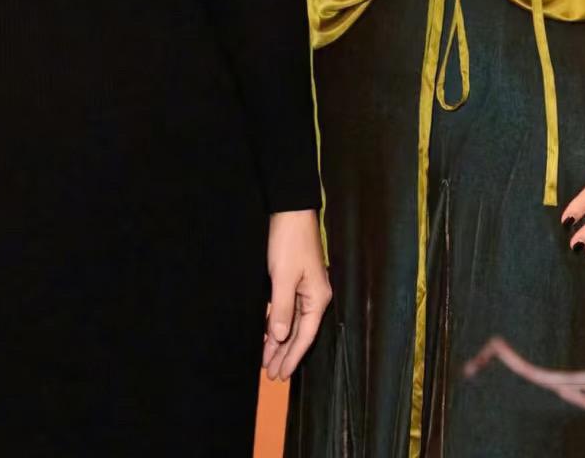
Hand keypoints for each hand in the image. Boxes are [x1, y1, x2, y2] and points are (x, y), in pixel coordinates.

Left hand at [262, 209, 330, 381]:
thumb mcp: (283, 277)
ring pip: (292, 321)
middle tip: (271, 375)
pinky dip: (277, 322)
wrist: (289, 209)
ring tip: (266, 360)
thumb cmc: (289, 241)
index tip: (281, 375)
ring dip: (279, 341)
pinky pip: (286, 309)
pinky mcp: (294, 279)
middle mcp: (314, 295)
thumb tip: (281, 338)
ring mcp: (304, 287)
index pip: (305, 335)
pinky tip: (267, 333)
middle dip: (285, 354)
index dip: (292, 357)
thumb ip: (282, 309)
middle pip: (299, 332)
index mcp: (317, 297)